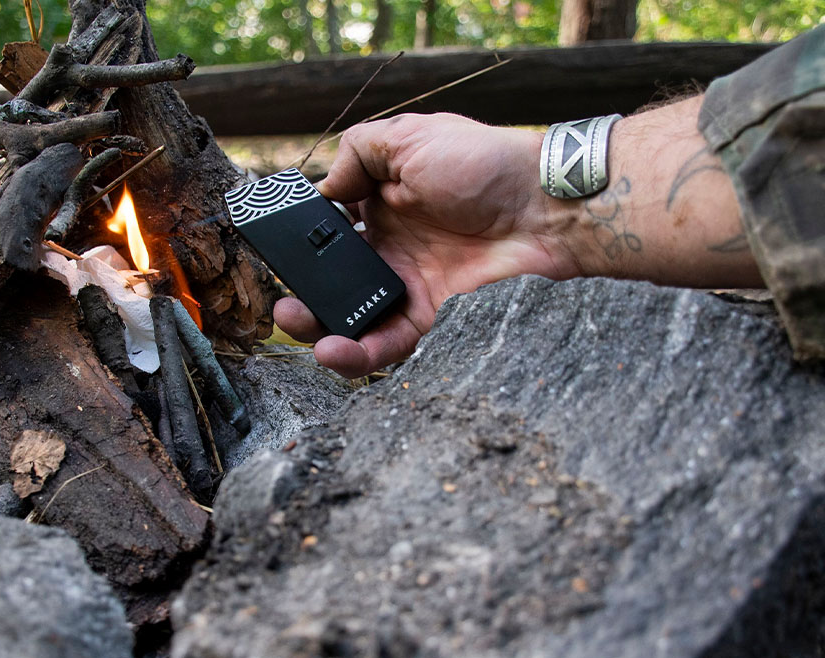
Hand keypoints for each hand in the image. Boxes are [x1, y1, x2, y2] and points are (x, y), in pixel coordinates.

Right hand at [274, 100, 760, 377]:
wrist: (544, 205)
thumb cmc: (484, 163)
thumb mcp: (412, 137)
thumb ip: (360, 153)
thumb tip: (324, 188)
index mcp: (378, 200)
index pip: (326, 230)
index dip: (301, 249)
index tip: (280, 262)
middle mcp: (388, 241)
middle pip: (333, 281)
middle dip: (305, 302)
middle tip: (288, 312)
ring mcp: (408, 277)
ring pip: (356, 317)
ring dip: (328, 335)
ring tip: (314, 342)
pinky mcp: (431, 307)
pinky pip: (393, 336)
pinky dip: (367, 350)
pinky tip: (343, 352)